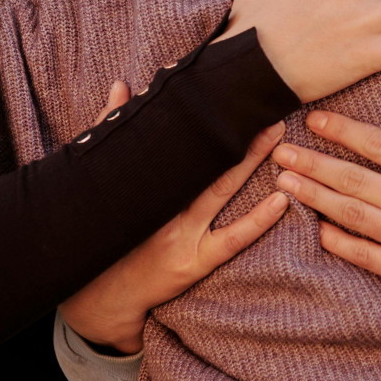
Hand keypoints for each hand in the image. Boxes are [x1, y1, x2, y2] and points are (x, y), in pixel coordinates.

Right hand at [61, 102, 289, 353]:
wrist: (102, 294)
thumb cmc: (105, 228)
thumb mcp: (99, 180)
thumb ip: (109, 131)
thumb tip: (122, 86)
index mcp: (141, 185)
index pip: (175, 143)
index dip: (201, 118)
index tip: (226, 93)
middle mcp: (159, 207)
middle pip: (201, 162)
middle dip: (234, 134)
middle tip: (263, 107)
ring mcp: (179, 237)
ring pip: (220, 193)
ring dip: (250, 162)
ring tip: (276, 137)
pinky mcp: (193, 263)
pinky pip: (232, 239)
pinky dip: (258, 219)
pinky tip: (281, 200)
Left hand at [271, 60, 380, 325]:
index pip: (380, 147)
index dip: (344, 131)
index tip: (314, 119)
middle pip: (353, 181)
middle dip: (313, 163)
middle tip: (278, 150)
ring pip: (351, 217)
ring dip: (315, 197)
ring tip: (284, 182)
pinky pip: (365, 257)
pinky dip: (339, 242)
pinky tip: (317, 229)